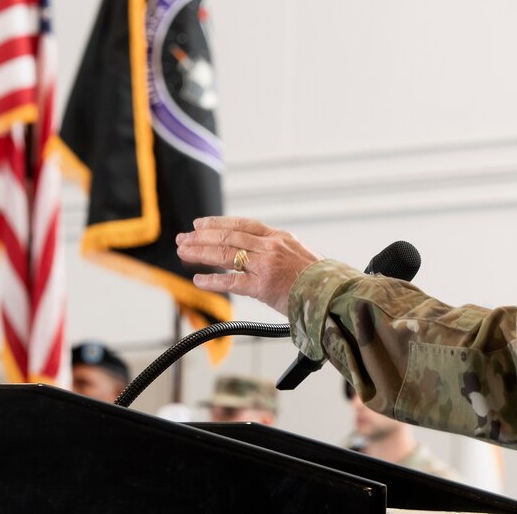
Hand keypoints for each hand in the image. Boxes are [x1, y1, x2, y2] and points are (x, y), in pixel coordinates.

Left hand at [175, 216, 321, 315]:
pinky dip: (212, 281)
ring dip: (200, 253)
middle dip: (201, 237)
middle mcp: (270, 247)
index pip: (242, 224)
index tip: (199, 224)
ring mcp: (265, 266)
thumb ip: (277, 250)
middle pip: (228, 237)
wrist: (333, 293)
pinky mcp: (263, 286)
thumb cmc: (318, 278)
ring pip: (225, 254)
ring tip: (184, 252)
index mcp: (279, 237)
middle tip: (183, 238)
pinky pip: (231, 281)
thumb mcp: (299, 253)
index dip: (217, 223)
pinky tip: (198, 281)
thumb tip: (256, 250)